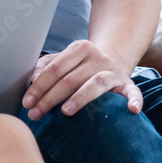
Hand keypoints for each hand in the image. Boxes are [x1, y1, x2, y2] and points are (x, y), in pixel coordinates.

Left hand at [22, 40, 141, 120]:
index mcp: (79, 48)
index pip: (55, 68)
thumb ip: (45, 68)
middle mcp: (97, 57)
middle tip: (36, 114)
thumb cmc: (78, 66)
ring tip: (65, 111)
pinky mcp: (128, 84)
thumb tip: (31, 81)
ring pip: (96, 84)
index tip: (27, 102)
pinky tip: (132, 110)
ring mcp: (114, 71)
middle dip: (50, 98)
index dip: (39, 86)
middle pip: (71, 79)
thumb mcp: (61, 62)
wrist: (110, 62)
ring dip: (80, 98)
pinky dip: (134, 100)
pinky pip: (133, 92)